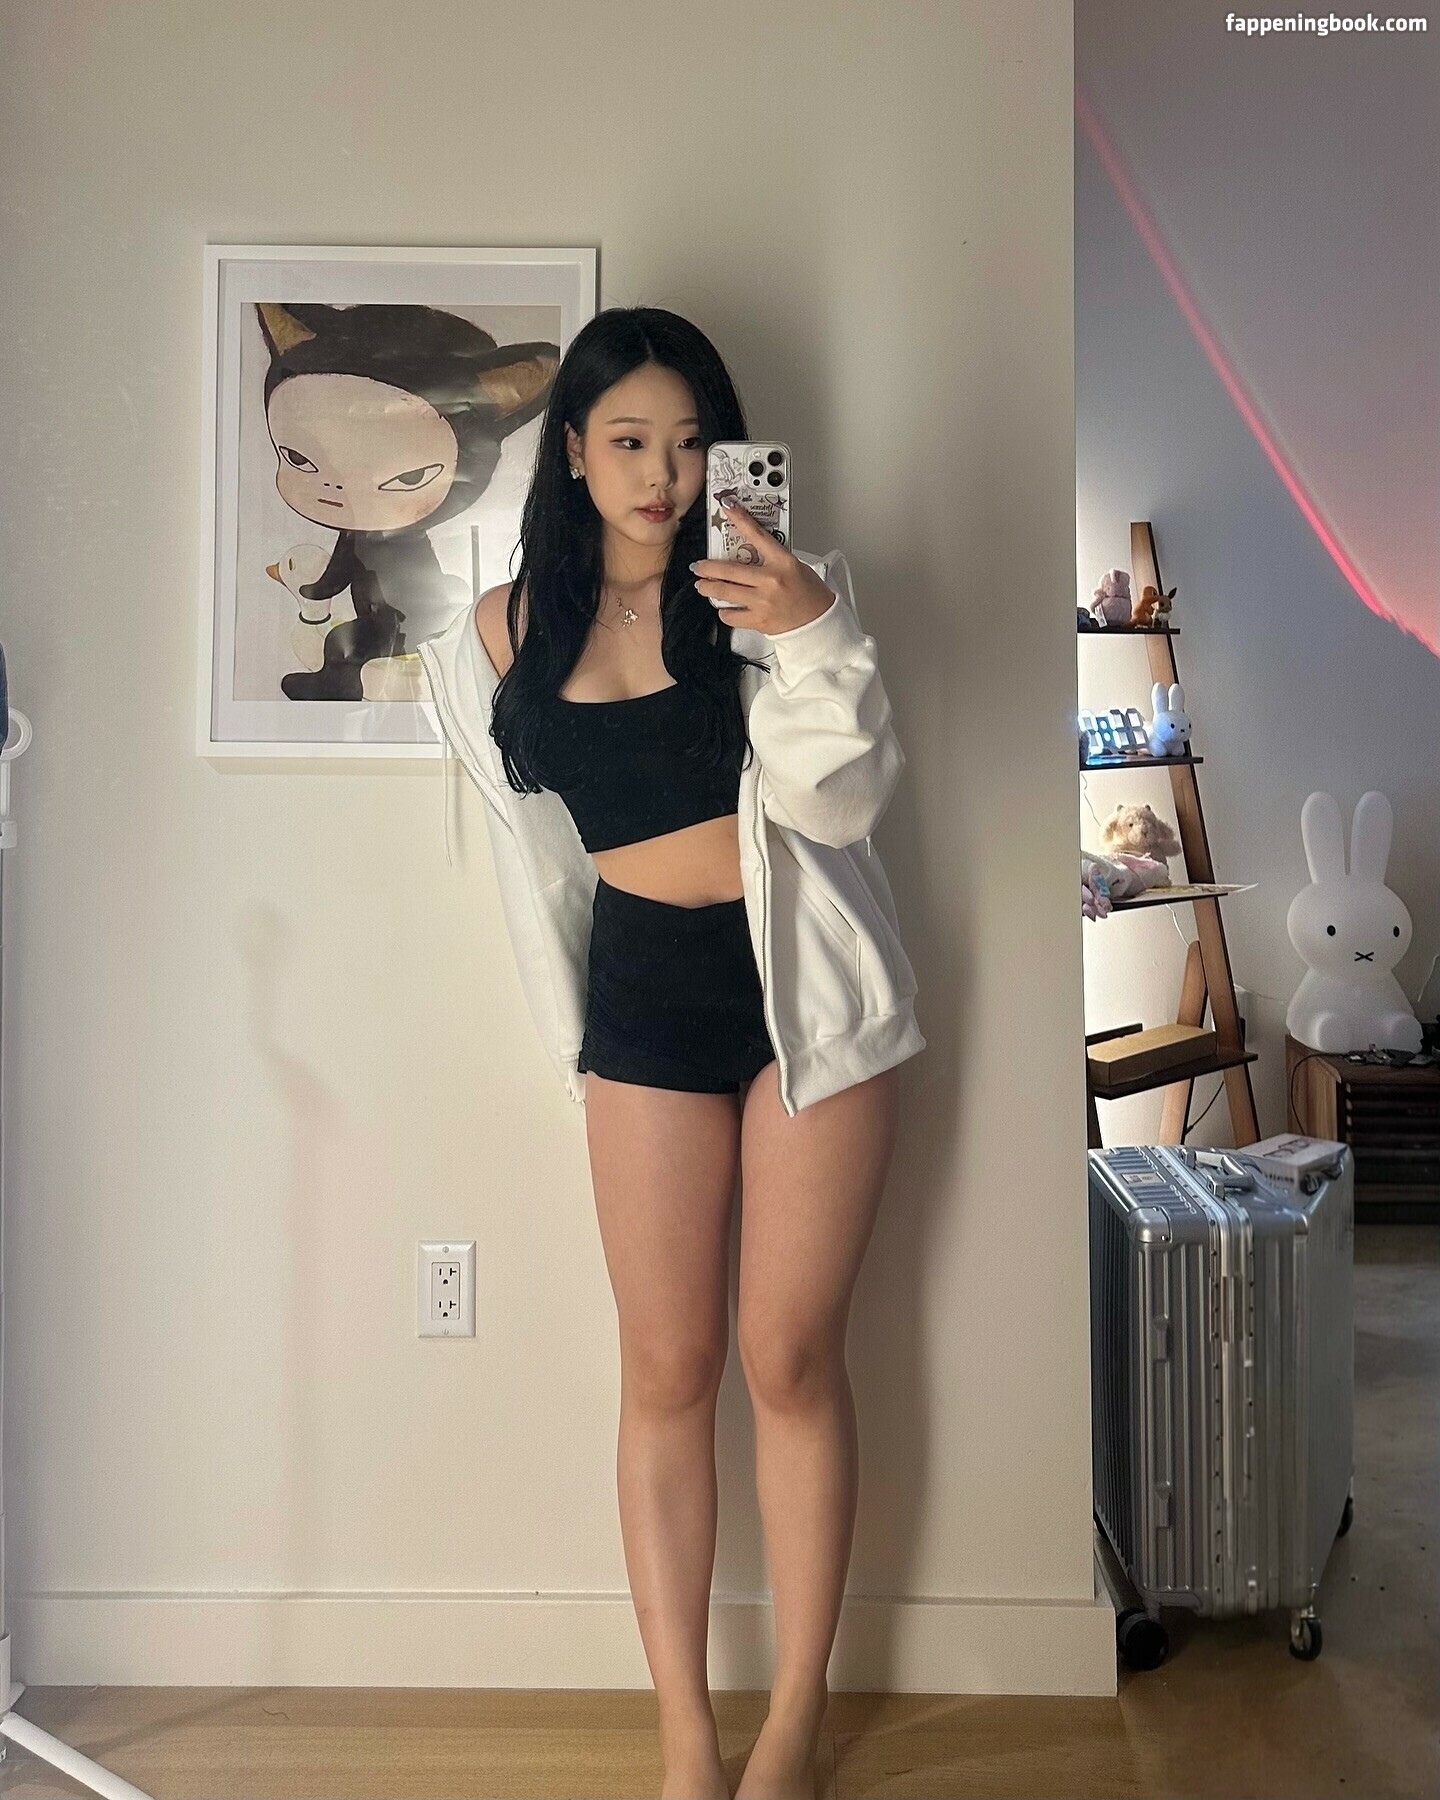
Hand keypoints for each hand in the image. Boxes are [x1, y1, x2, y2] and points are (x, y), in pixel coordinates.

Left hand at [689, 499, 833, 633]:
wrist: (818, 622)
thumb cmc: (809, 594)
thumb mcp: (795, 567)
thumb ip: (771, 559)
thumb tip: (747, 552)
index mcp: (783, 562)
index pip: (758, 535)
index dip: (740, 519)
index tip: (728, 507)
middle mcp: (771, 581)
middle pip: (730, 570)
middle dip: (708, 568)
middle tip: (698, 567)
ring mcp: (763, 602)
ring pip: (725, 593)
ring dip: (708, 588)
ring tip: (702, 586)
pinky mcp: (758, 620)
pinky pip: (731, 615)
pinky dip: (725, 611)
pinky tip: (725, 608)